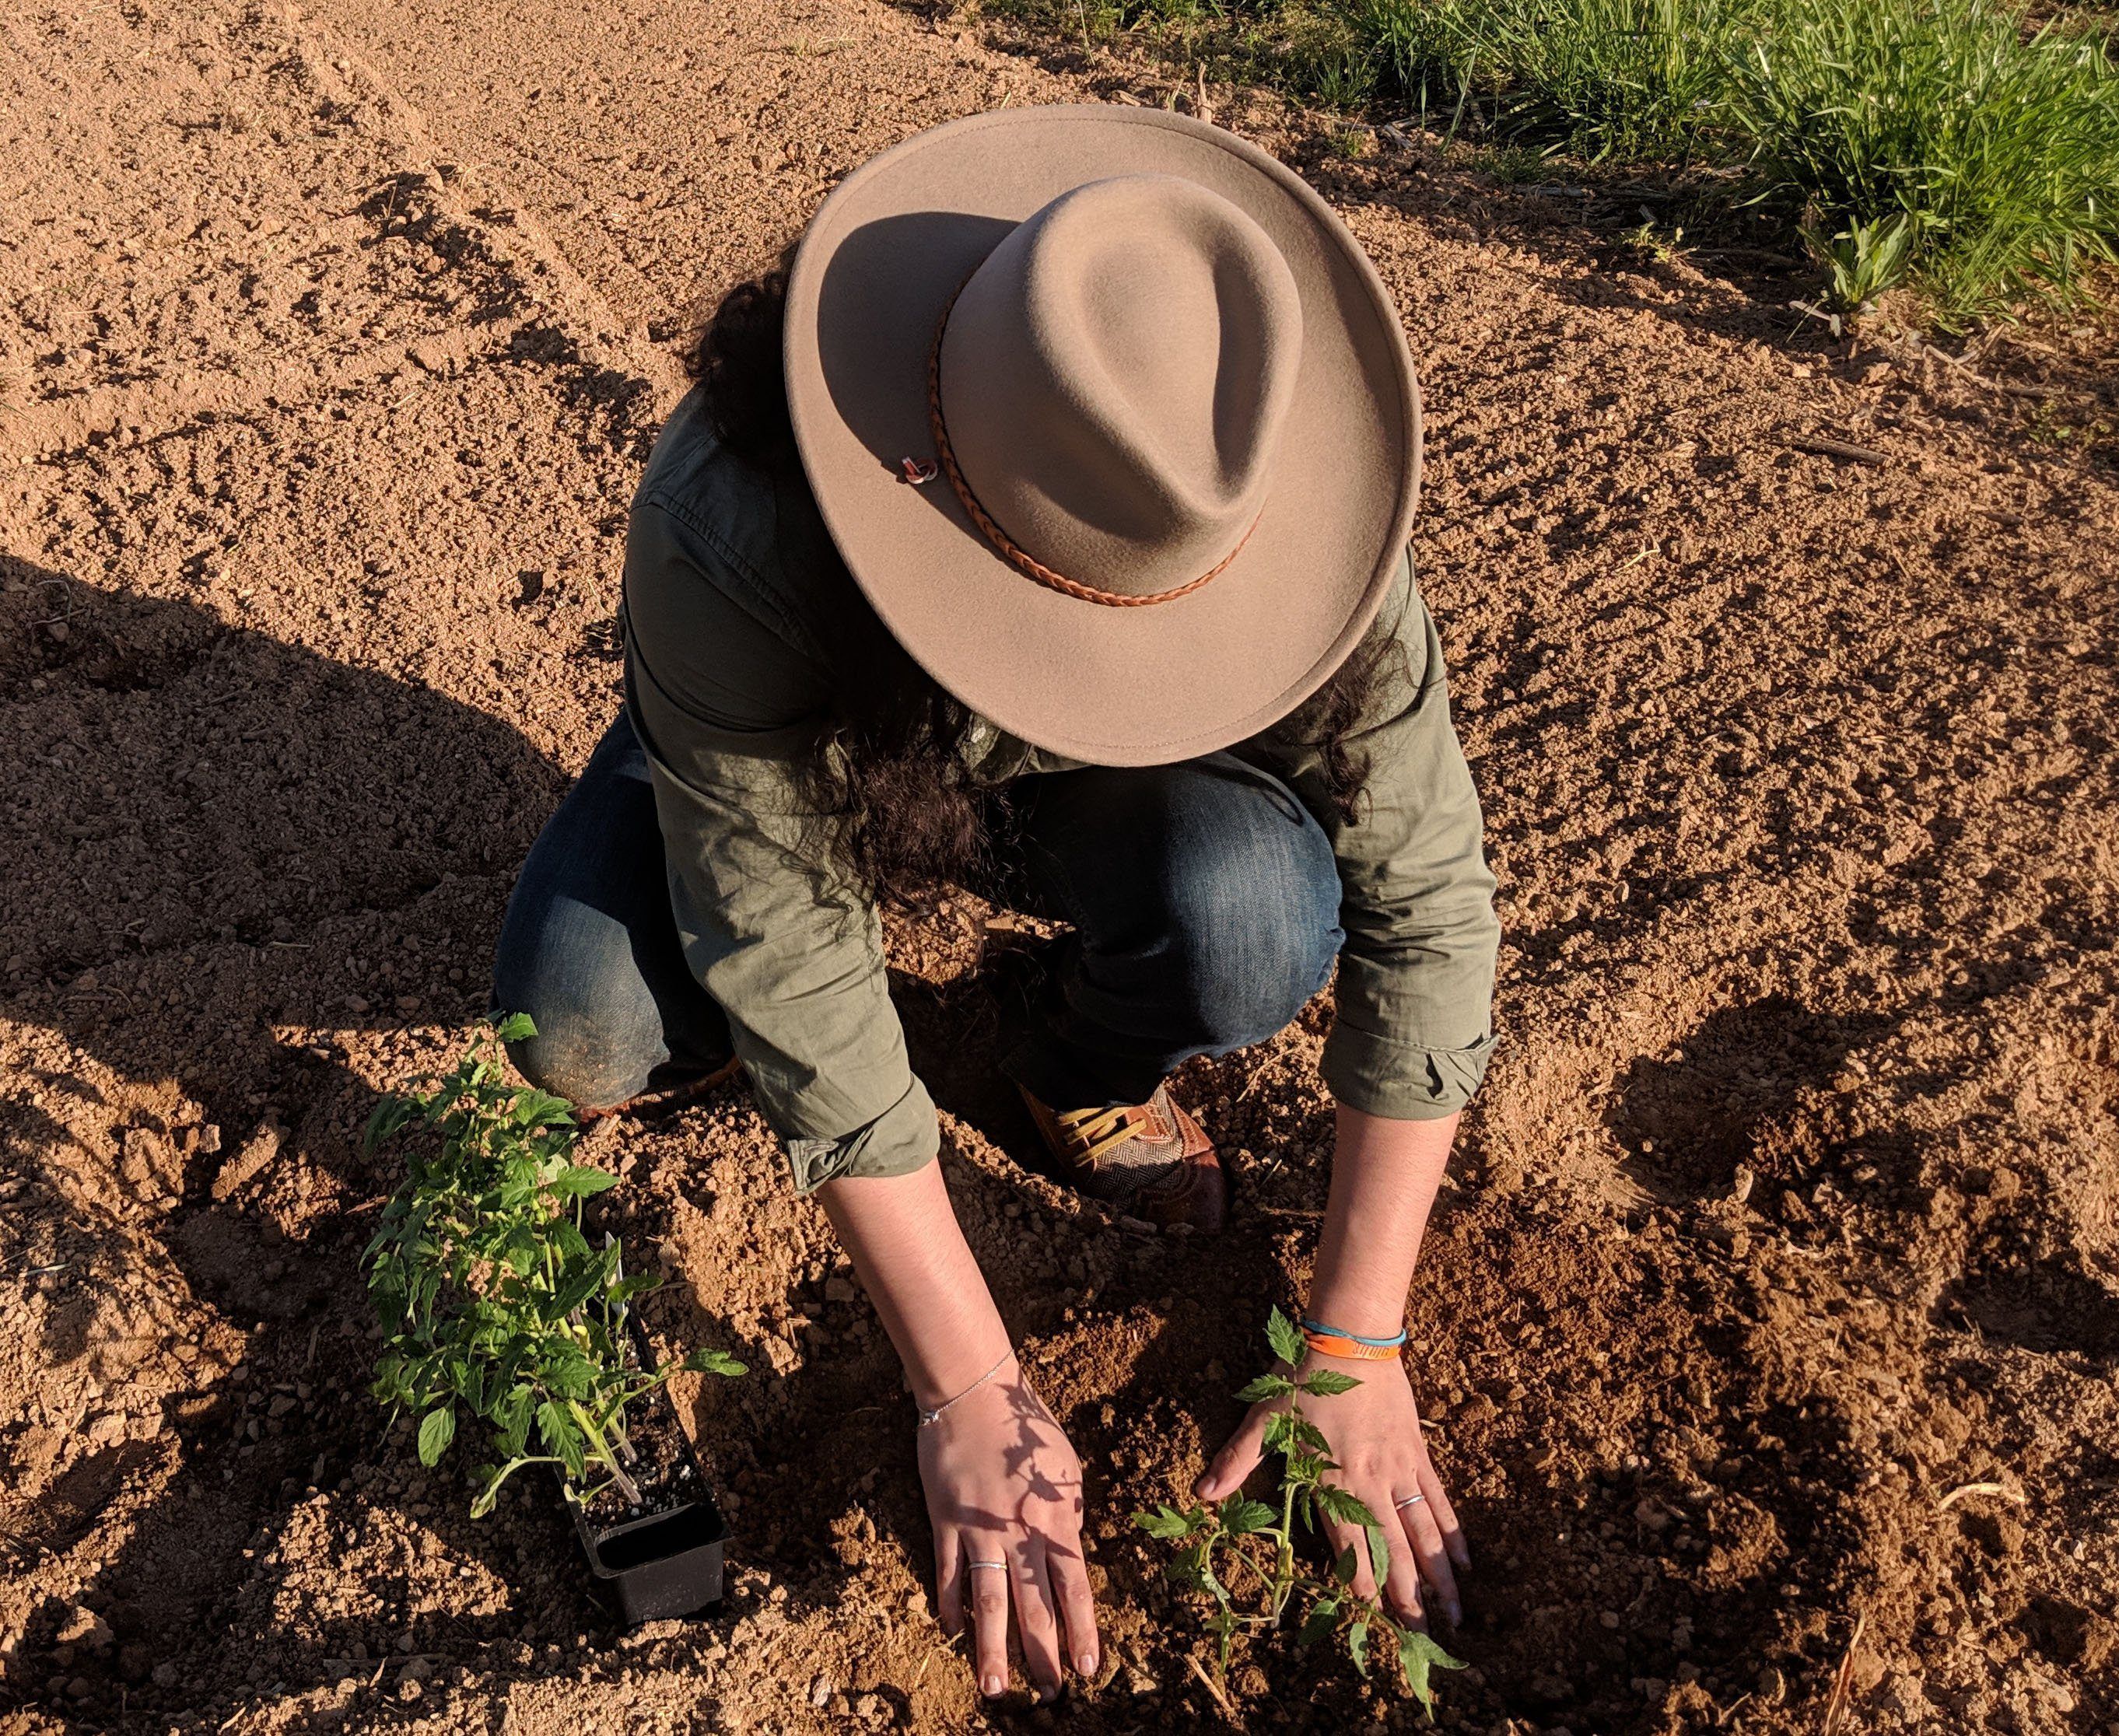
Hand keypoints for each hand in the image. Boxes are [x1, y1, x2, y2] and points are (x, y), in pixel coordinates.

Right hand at [919, 1359, 1099, 1701]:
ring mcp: (979, 1529)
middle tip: (1051, 1694)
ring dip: (992, 1649)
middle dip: (1043, 1654)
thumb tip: (1072, 1547)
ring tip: (995, 1689)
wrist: (974, 1392)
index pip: (1074, 1587)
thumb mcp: (1065, 1468)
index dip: (1082, 1631)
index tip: (1089, 1668)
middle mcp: (1019, 1532)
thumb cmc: (1024, 1426)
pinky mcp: (945, 1522)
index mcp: (1056, 1519)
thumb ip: (1070, 1513)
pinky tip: (952, 1632)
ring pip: (988, 1602)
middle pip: (1033, 1606)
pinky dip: (949, 1604)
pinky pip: (948, 1573)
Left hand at [1197, 1351, 1468, 1626]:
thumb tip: (1201, 1495)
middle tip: (1423, 1638)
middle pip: (1395, 1549)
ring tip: (1457, 1612)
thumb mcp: (1262, 1419)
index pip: (1351, 1546)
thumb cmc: (1301, 1379)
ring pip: (1424, 1530)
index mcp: (1331, 1481)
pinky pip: (1438, 1499)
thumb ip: (1236, 1461)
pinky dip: (1451, 1532)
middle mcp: (1369, 1483)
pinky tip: (1463, 1561)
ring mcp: (1399, 1469)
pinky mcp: (1417, 1452)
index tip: (1377, 1625)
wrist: (1350, 1339)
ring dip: (1441, 1575)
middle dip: (1410, 1597)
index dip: (1364, 1586)